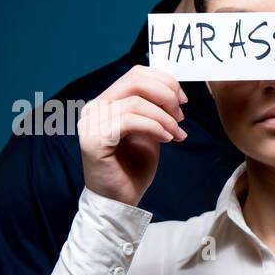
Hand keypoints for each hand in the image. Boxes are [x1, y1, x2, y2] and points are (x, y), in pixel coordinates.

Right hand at [77, 65, 187, 206]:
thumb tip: (174, 90)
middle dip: (166, 95)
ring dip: (164, 117)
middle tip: (181, 117)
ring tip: (177, 134)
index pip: (135, 73)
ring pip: (135, 102)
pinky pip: (130, 121)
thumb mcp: (149, 131)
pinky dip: (155, 127)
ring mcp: (91, 123)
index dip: (164, 81)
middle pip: (135, 80)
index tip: (183, 100)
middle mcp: (94, 108)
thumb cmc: (134, 168)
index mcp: (106, 102)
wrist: (121, 200)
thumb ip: (154, 109)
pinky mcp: (94, 140)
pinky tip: (167, 139)